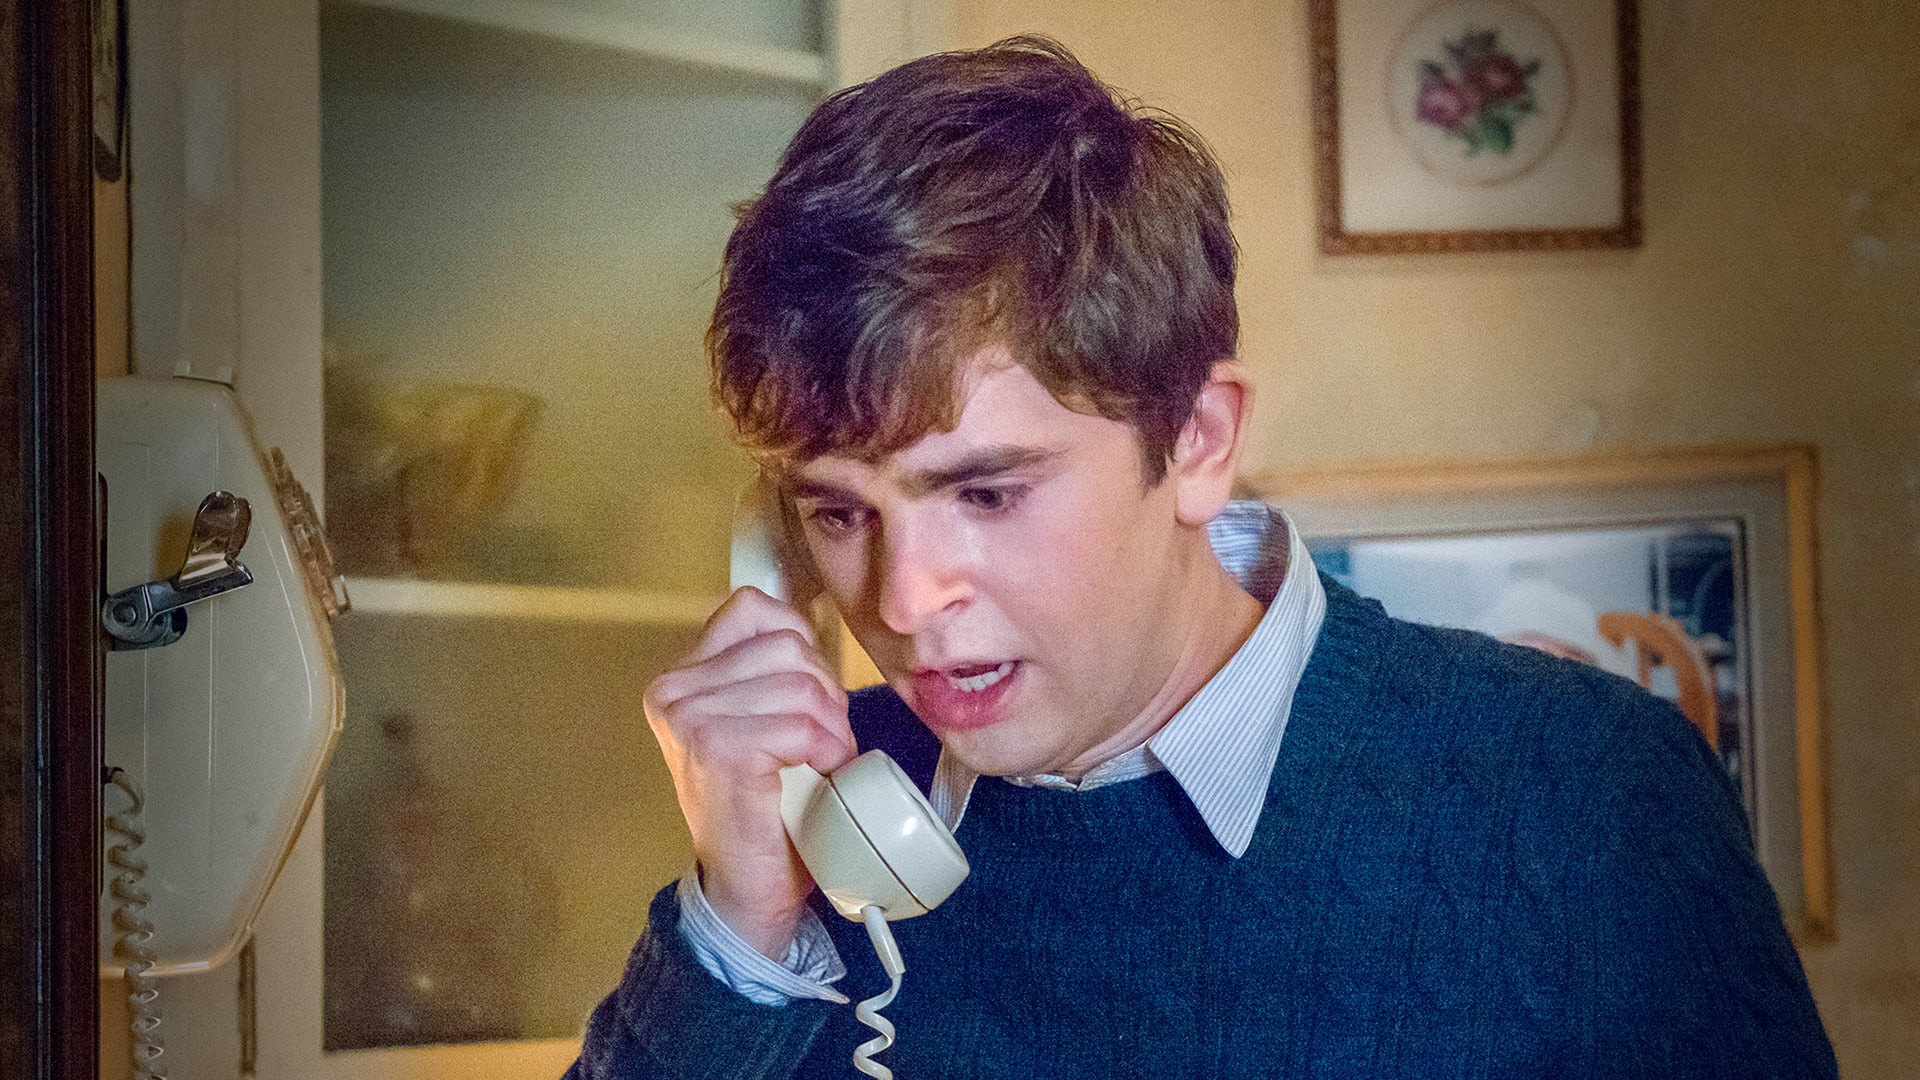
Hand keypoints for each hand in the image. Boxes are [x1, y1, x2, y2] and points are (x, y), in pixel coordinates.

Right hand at [643, 587, 855, 958]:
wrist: (747, 891)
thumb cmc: (766, 806)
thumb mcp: (758, 722)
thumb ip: (767, 672)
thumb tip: (814, 626)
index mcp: (680, 677)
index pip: (754, 610)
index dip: (801, 646)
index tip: (807, 699)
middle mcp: (673, 691)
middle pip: (787, 645)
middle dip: (824, 692)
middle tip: (821, 742)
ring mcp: (690, 718)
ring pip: (800, 683)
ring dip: (830, 725)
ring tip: (821, 761)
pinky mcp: (717, 749)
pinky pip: (799, 723)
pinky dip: (825, 748)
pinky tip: (820, 773)